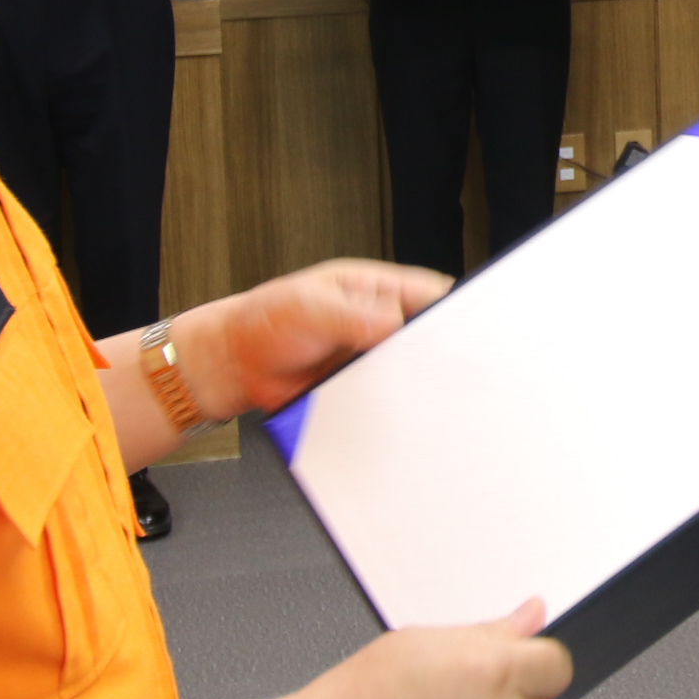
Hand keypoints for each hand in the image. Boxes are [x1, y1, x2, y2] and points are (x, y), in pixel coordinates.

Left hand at [183, 259, 448, 417]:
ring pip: (411, 372)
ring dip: (410, 383)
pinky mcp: (361, 388)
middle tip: (427, 367)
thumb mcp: (308, 306)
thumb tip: (393, 323)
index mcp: (375, 289)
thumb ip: (352, 315)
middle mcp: (380, 322)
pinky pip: (387, 399)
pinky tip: (384, 409)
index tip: (462, 331)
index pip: (429, 294)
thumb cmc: (265, 321)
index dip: (451, 311)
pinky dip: (390, 407)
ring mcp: (372, 357)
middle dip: (433, 354)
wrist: (236, 365)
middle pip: (427, 337)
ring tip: (399, 388)